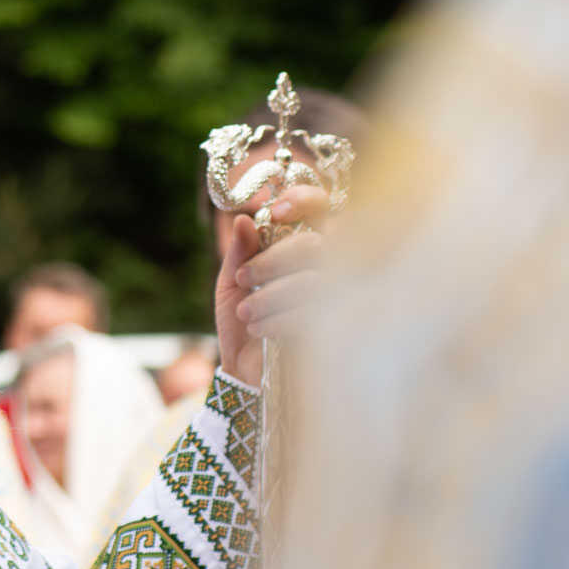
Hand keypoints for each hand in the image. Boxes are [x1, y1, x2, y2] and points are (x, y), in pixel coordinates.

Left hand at [214, 185, 330, 387]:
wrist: (244, 367)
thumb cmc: (243, 318)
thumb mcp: (231, 284)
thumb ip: (239, 252)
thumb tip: (242, 219)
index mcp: (302, 243)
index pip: (320, 205)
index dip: (303, 200)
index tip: (275, 214)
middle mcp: (327, 264)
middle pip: (314, 243)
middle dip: (274, 259)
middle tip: (244, 279)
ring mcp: (337, 296)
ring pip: (314, 281)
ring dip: (271, 296)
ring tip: (246, 313)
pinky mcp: (336, 329)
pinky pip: (315, 315)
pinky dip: (280, 320)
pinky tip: (260, 329)